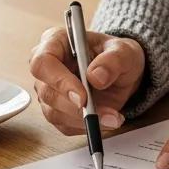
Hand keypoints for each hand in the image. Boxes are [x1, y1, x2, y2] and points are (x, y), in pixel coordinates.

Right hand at [29, 27, 145, 136]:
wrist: (123, 73)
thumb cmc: (118, 55)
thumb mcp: (125, 51)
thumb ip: (113, 60)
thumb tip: (96, 76)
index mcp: (56, 41)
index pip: (43, 62)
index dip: (59, 81)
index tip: (82, 97)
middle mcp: (47, 67)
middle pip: (47, 92)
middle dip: (75, 107)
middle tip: (102, 113)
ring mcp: (49, 90)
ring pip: (54, 113)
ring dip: (84, 120)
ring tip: (112, 117)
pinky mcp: (56, 110)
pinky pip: (64, 125)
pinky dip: (85, 126)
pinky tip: (106, 120)